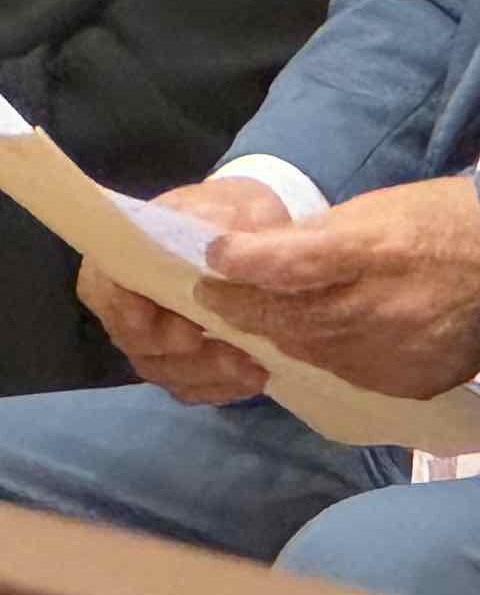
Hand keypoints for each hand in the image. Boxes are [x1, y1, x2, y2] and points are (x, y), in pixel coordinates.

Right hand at [82, 177, 283, 405]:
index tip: (177, 326)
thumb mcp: (223, 206)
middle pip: (138, 343)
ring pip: (165, 371)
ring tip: (252, 368)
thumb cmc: (226, 212)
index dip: (136, 315)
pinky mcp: (176, 363)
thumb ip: (214, 226)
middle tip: (231, 351)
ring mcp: (147, 341)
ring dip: (208, 375)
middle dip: (185, 353)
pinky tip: (252, 379)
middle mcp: (122, 308)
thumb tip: (217, 252)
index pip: (111, 295)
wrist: (248, 228)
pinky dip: (218, 388)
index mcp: (116, 263)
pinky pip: (188, 387)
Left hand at [197, 176, 479, 398]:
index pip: (289, 263)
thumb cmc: (449, 222)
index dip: (242, 264)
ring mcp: (388, 354)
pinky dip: (333, 354)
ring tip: (275, 316)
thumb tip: (258, 255)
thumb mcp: (383, 207)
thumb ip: (318, 236)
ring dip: (285, 334)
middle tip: (218, 296)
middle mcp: (375, 309)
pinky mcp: (403, 383)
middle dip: (244, 306)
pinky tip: (340, 335)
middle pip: (285, 318)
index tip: (211, 262)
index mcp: (374, 251)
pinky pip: (346, 372)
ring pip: (308, 351)